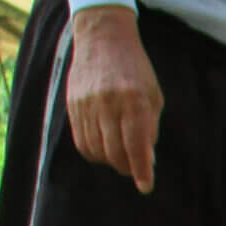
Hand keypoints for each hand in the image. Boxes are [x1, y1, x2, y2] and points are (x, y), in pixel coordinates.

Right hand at [67, 6, 162, 192]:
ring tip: (119, 155)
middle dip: (126, 167)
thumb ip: (151, 130)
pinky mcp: (72, 105)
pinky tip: (103, 148)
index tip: (145, 186)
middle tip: (134, 167)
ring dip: (109, 160)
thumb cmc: (135, 70)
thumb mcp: (153, 97)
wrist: (103, 38)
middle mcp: (108, 104)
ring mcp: (87, 104)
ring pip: (96, 150)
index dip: (141, 171)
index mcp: (134, 101)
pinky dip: (93, 152)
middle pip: (114, 152)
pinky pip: (81, 141)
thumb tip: (147, 162)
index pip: (136, 146)